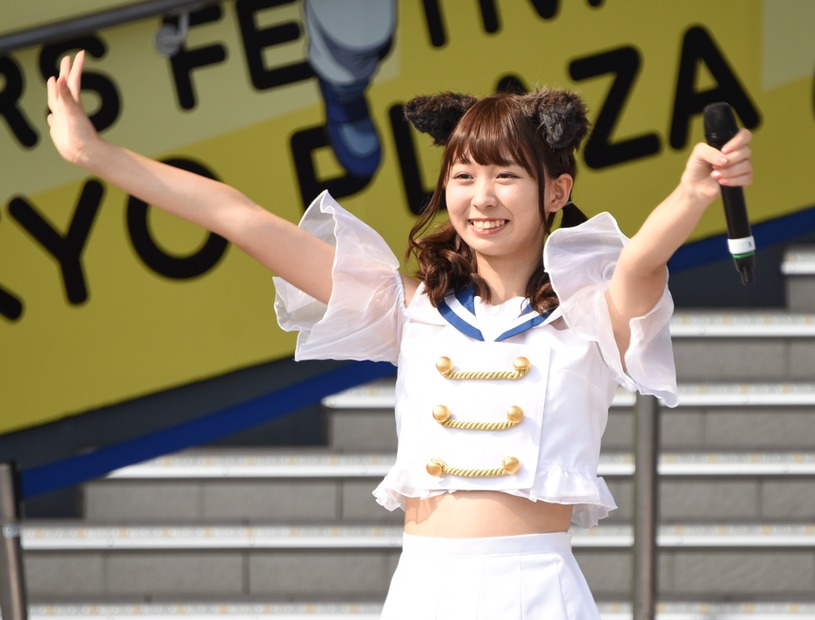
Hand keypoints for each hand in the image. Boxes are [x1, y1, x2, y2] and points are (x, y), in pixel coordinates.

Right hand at [46, 51, 99, 165]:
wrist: (84, 154)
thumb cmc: (82, 134)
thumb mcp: (73, 112)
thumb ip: (66, 95)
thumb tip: (62, 78)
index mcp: (72, 102)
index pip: (73, 79)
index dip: (76, 67)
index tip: (80, 53)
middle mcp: (68, 108)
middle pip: (65, 86)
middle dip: (65, 72)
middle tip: (66, 59)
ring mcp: (64, 117)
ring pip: (57, 99)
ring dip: (55, 89)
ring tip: (54, 80)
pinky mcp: (59, 128)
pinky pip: (54, 118)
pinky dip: (52, 114)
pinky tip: (52, 115)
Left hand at [680, 127, 752, 206]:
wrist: (695, 186)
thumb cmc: (697, 167)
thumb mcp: (698, 154)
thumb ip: (709, 151)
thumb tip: (724, 160)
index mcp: (730, 143)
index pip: (745, 135)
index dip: (737, 142)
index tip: (724, 151)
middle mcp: (739, 153)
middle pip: (746, 151)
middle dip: (729, 160)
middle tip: (714, 166)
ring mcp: (743, 166)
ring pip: (746, 165)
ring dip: (728, 171)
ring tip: (714, 175)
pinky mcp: (744, 179)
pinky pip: (747, 178)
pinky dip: (733, 180)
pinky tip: (722, 182)